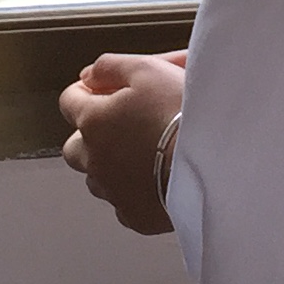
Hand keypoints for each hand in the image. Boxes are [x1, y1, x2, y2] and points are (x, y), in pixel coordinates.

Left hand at [58, 52, 185, 236]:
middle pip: (74, 146)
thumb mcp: (147, 69)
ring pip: (96, 177)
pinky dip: (132, 191)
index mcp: (94, 121)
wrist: (214, 163)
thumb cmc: (182, 114)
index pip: (69, 101)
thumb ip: (110, 67)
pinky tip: (155, 178)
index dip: (87, 92)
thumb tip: (89, 75)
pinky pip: (122, 203)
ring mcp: (113, 191)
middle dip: (90, 135)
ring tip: (141, 153)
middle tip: (120, 125)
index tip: (105, 90)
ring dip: (109, 165)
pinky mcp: (135, 216)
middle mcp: (95, 159)